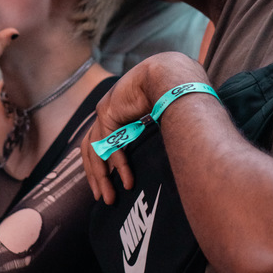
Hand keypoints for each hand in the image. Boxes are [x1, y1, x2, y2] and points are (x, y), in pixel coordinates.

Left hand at [81, 51, 205, 202]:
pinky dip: (116, 164)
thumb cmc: (176, 90)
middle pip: (93, 147)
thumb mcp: (164, 115)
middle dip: (96, 174)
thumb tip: (179, 147)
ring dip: (101, 176)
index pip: (104, 139)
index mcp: (120, 109)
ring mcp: (105, 109)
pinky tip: (127, 179)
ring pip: (95, 149)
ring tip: (110, 198)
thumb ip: (160, 129)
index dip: (105, 161)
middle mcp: (109, 109)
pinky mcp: (107, 112)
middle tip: (103, 197)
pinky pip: (107, 145)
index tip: (111, 183)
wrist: (172, 74)